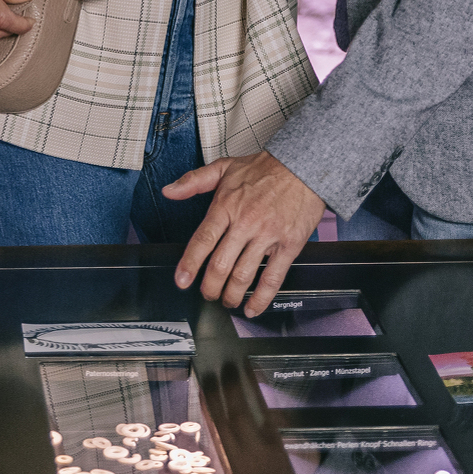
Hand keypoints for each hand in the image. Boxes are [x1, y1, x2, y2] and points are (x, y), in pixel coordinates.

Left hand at [165, 151, 323, 315]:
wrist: (302, 166)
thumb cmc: (264, 169)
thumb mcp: (224, 167)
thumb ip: (193, 181)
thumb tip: (169, 191)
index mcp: (226, 205)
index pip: (203, 240)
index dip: (190, 264)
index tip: (181, 281)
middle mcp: (245, 223)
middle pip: (221, 264)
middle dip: (210, 286)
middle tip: (207, 294)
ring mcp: (267, 235)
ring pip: (244, 275)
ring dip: (232, 294)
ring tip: (228, 301)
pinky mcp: (289, 244)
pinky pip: (274, 277)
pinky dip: (262, 297)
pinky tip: (253, 307)